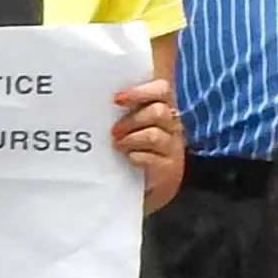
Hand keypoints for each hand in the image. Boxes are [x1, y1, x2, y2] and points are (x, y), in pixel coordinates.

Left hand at [111, 75, 185, 210]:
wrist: (143, 188)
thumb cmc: (133, 150)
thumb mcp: (131, 127)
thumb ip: (126, 111)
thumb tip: (104, 99)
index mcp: (163, 109)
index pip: (161, 89)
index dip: (140, 92)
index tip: (117, 99)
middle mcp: (173, 126)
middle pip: (159, 111)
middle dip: (132, 120)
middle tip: (114, 131)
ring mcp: (173, 148)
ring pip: (154, 135)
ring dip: (131, 139)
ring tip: (117, 145)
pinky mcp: (170, 170)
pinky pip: (153, 159)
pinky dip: (137, 157)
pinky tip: (129, 159)